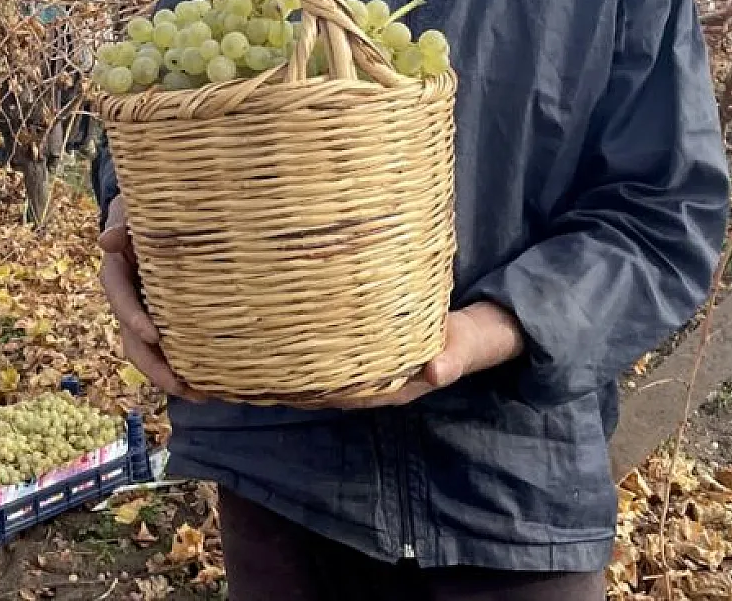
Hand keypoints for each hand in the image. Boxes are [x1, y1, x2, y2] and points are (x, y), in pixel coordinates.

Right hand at [98, 195, 204, 401]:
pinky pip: (171, 348)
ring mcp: (146, 314)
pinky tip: (212, 382)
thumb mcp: (130, 209)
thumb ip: (121, 223)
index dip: (133, 317)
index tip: (153, 335)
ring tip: (200, 395)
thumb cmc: (143, 210)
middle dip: (154, 366)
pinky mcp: (166, 320)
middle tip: (178, 385)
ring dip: (171, 376)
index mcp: (117, 272)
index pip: (120, 297)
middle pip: (134, 340)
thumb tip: (107, 240)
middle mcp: (129, 300)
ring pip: (151, 353)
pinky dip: (186, 366)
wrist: (153, 215)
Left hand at [288, 301, 526, 409]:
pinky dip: (316, 353)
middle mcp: (377, 382)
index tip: (290, 384)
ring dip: (303, 369)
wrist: (468, 337)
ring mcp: (371, 370)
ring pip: (330, 375)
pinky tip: (290, 339)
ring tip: (265, 357)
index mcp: (395, 387)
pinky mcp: (368, 354)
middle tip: (264, 368)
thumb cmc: (462, 343)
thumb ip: (451, 360)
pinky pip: (337, 358)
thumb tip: (437, 372)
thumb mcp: (462, 350)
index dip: (320, 392)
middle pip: (331, 388)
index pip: (348, 395)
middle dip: (300, 382)